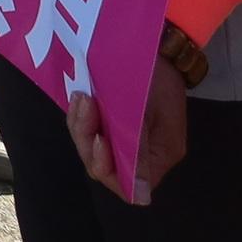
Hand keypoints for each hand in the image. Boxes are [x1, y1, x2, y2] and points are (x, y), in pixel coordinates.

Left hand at [69, 56, 187, 204]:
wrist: (155, 43)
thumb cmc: (155, 73)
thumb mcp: (148, 109)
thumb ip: (139, 150)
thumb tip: (140, 198)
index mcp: (160, 155)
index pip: (126, 183)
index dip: (106, 167)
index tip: (99, 138)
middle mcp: (142, 153)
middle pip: (102, 165)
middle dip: (87, 139)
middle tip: (85, 105)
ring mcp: (126, 137)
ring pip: (92, 147)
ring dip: (81, 124)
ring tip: (82, 96)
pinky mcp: (113, 122)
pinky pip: (91, 129)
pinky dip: (82, 116)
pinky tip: (81, 96)